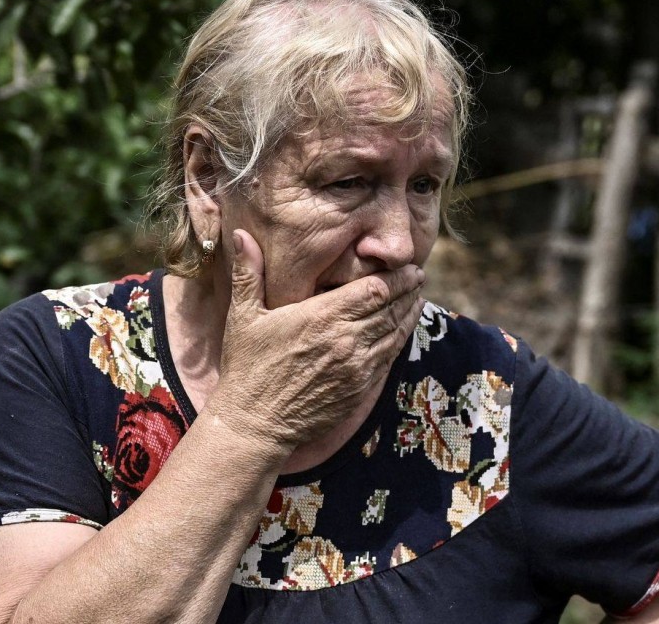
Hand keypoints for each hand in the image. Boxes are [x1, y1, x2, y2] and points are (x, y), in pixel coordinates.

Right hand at [205, 229, 425, 450]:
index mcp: (322, 316)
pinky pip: (389, 358)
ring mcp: (357, 366)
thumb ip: (248, 272)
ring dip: (410, 313)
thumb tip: (240, 233)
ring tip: (418, 296)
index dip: (397, 276)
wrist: (255, 424)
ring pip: (395, 332)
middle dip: (409, 290)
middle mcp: (346, 339)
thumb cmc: (247, 368)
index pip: (375, 290)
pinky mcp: (360, 389)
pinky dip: (400, 339)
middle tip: (418, 275)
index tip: (408, 265)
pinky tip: (404, 329)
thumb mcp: (243, 316)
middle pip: (391, 308)